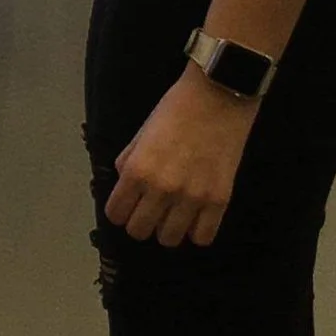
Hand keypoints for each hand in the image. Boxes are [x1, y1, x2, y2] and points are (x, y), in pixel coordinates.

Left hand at [106, 71, 253, 246]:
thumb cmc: (175, 109)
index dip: (119, 211)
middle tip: (149, 210)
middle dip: (140, 222)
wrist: (217, 97)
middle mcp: (161, 190)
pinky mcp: (219, 201)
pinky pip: (202, 237)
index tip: (126, 206)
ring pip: (169, 239)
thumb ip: (129, 162)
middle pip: (139, 231)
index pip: (116, 214)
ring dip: (167, 229)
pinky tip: (195, 217)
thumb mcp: (141, 133)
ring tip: (173, 214)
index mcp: (137, 171)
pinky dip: (196, 231)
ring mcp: (192, 198)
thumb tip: (125, 185)